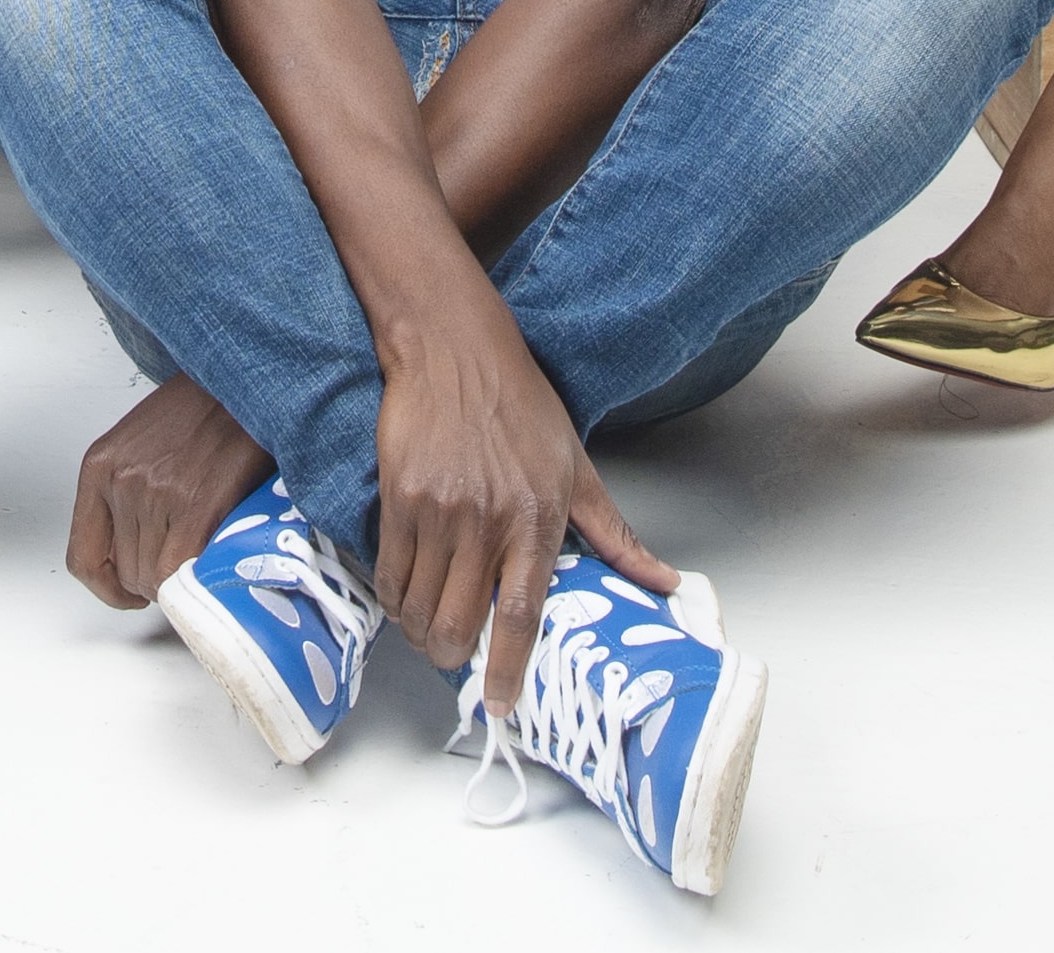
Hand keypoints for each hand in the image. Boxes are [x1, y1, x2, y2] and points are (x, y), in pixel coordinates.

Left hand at [64, 371, 269, 609]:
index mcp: (100, 466)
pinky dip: (194, 578)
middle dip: (154, 578)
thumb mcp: (140, 444)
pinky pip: (180, 573)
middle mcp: (122, 481)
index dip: (108, 587)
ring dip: (177, 578)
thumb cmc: (197, 409)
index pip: (83, 558)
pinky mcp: (195, 505)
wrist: (240, 380)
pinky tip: (209, 556)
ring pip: (154, 579)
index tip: (129, 590)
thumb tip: (128, 559)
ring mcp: (156, 494)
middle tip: (180, 559)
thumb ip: (124, 495)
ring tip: (199, 548)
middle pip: (126, 574)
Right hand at [371, 298, 675, 717]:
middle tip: (455, 656)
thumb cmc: (520, 406)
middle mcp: (486, 520)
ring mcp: (439, 509)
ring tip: (429, 627)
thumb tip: (664, 582)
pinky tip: (406, 594)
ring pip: (418, 606)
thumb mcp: (576, 467)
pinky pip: (390, 571)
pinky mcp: (400, 495)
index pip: (519, 616)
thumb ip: (615, 534)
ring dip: (420, 631)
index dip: (506, 670)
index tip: (501, 704)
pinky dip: (395, 597)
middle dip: (452, 656)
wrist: (454, 348)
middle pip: (458, 623)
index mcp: (536, 520)